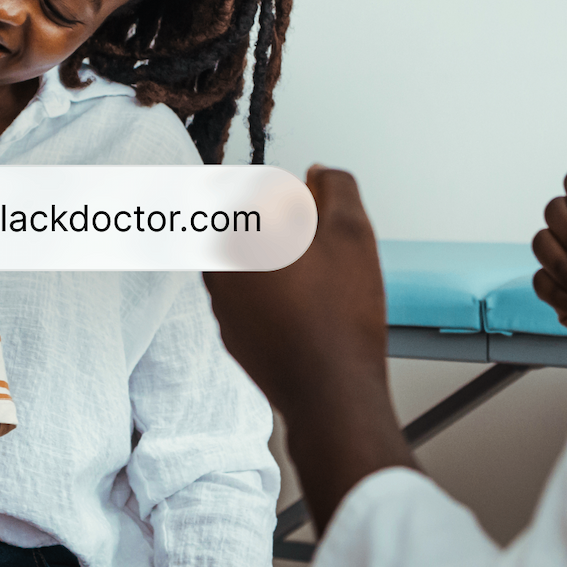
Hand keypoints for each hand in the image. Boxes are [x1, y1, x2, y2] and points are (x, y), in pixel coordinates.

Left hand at [204, 166, 410, 531]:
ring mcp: (220, 307)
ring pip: (237, 263)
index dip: (251, 182)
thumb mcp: (351, 232)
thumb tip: (318, 175)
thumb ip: (334, 187)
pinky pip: (245, 298)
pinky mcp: (233, 335)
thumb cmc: (338, 318)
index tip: (268, 187)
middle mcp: (215, 272)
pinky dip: (267, 291)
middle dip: (261, 218)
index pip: (222, 187)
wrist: (332, 392)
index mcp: (233, 239)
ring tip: (311, 265)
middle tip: (301, 223)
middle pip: (229, 226)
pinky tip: (305, 302)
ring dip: (264, 254)